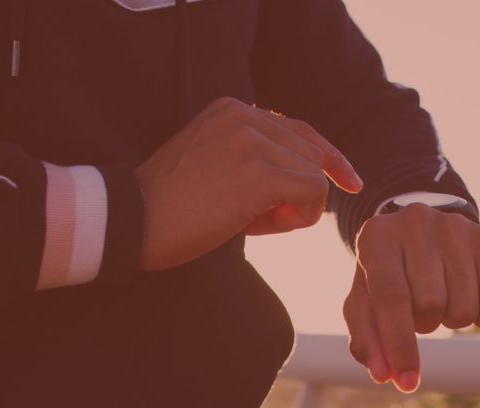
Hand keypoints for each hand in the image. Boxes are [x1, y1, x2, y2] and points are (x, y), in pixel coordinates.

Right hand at [135, 97, 362, 270]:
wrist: (130, 220)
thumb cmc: (169, 207)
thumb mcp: (213, 163)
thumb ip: (255, 158)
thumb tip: (310, 180)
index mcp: (231, 108)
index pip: (299, 129)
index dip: (329, 157)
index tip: (350, 180)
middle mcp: (243, 115)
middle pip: (311, 152)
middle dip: (304, 192)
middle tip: (273, 221)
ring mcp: (251, 140)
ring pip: (314, 174)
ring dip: (296, 208)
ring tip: (257, 224)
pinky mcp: (258, 172)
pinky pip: (312, 192)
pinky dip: (300, 216)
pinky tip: (268, 227)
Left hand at [343, 203, 479, 392]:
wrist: (421, 233)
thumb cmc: (388, 276)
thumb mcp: (365, 302)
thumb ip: (368, 340)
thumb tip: (385, 376)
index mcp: (377, 237)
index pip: (391, 298)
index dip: (400, 345)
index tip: (407, 383)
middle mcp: (417, 222)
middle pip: (431, 304)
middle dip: (425, 324)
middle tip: (421, 312)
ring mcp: (457, 227)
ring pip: (464, 307)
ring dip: (452, 320)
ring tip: (443, 299)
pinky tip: (472, 301)